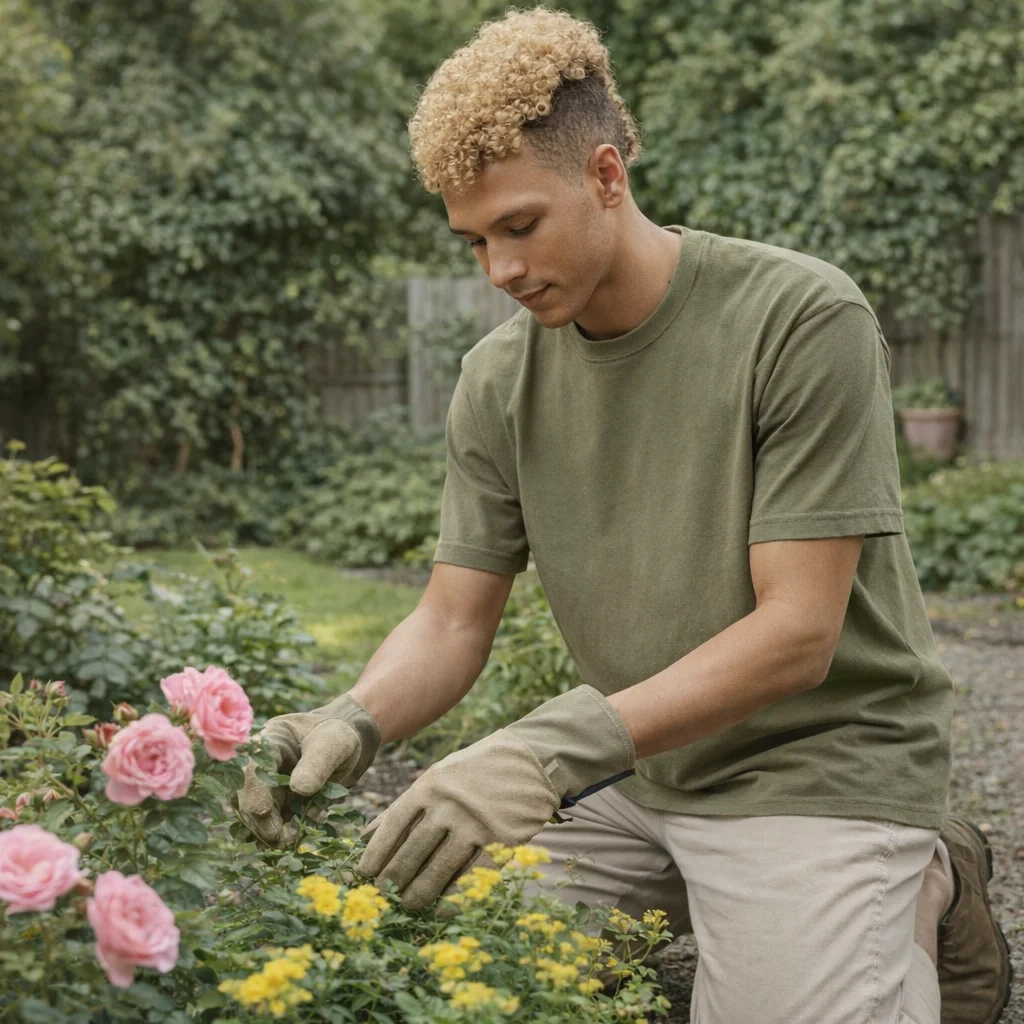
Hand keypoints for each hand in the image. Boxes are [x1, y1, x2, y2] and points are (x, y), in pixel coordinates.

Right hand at [238, 693, 379, 845]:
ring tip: (288, 843)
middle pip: (248, 796)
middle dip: (261, 820)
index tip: (263, 812)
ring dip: (267, 832)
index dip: (255, 791)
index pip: (252, 768)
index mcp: (268, 742)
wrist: (343, 745)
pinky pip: (270, 823)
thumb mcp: (332, 744)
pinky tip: (291, 841)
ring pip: (255, 814)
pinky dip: (278, 834)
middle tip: (281, 839)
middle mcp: (258, 766)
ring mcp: (264, 786)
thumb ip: (317, 763)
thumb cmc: (336, 736)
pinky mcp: (274, 803)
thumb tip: (299, 788)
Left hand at [357, 685, 634, 909]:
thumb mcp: (438, 776)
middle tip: (384, 896)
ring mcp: (474, 823)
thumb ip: (407, 805)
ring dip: (419, 892)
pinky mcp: (500, 840)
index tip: (364, 874)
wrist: (530, 759)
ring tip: (408, 904)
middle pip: (412, 850)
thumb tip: (366, 835)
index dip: (377, 852)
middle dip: (394, 877)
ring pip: (438, 867)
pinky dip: (455, 897)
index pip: (394, 824)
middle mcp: (448, 804)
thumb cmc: (476, 771)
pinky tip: (442, 910)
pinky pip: (472, 875)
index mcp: (430, 785)